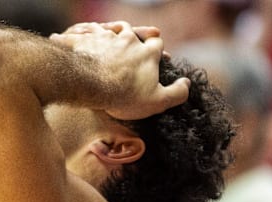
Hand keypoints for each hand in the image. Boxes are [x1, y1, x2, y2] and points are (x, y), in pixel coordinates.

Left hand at [50, 21, 188, 119]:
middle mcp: (129, 40)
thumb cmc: (125, 95)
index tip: (155, 55)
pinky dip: (87, 32)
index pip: (156, 45)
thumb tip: (187, 84)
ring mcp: (106, 38)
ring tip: (108, 37)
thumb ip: (176, 93)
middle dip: (134, 36)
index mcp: (147, 53)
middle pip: (134, 33)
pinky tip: (84, 36)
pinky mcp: (86, 39)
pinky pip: (87, 31)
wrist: (91, 83)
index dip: (156, 50)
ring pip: (111, 29)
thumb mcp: (157, 101)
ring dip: (110, 31)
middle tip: (130, 43)